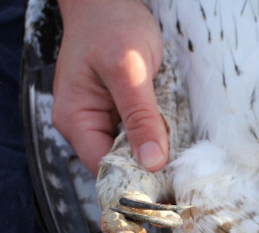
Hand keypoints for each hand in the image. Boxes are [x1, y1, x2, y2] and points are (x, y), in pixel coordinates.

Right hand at [52, 0, 167, 174]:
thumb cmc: (112, 25)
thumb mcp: (130, 70)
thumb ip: (141, 117)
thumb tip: (152, 162)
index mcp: (76, 120)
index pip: (105, 168)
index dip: (136, 179)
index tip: (168, 182)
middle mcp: (85, 125)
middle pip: (120, 163)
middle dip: (150, 163)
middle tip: (181, 161)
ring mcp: (102, 119)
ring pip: (133, 150)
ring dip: (156, 147)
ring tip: (176, 138)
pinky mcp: (119, 112)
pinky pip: (140, 133)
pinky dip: (157, 131)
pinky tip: (170, 123)